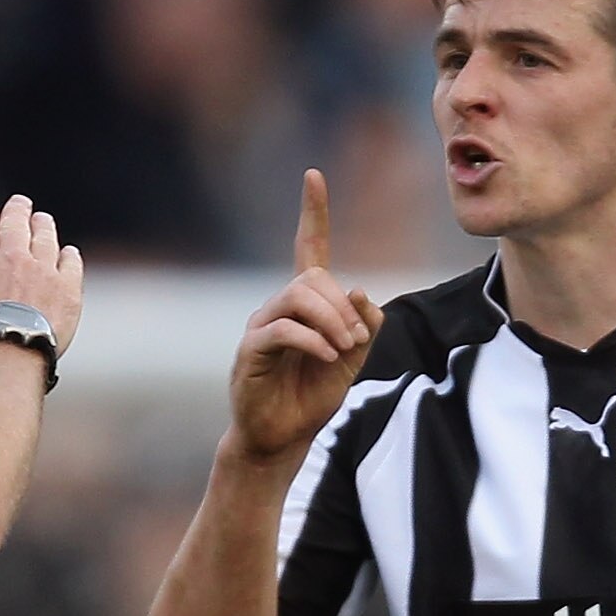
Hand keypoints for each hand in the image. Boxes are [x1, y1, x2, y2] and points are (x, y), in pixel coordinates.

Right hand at [0, 195, 84, 360]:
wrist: (6, 354)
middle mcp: (12, 257)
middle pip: (16, 222)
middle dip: (17, 210)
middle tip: (20, 204)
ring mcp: (42, 272)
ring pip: (45, 237)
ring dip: (43, 225)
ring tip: (42, 220)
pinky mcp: (66, 290)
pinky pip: (70, 264)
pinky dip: (68, 255)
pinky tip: (68, 253)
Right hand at [227, 171, 382, 465]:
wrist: (282, 439)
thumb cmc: (312, 398)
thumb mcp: (352, 361)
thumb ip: (364, 327)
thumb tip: (360, 292)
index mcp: (305, 304)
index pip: (308, 248)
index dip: (312, 213)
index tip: (313, 176)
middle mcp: (280, 307)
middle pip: (312, 278)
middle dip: (341, 305)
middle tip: (357, 340)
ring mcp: (263, 326)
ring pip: (298, 297)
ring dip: (330, 320)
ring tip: (344, 350)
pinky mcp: (251, 351)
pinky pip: (283, 329)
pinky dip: (311, 340)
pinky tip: (326, 357)